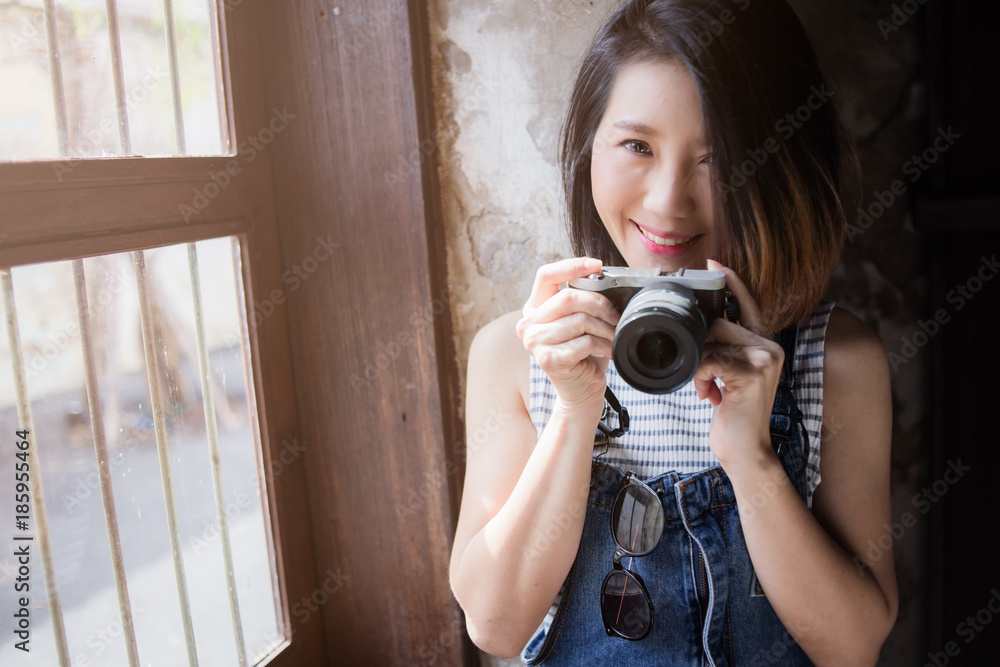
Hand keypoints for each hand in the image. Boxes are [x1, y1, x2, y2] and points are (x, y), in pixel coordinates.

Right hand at [516, 258, 619, 411]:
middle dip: (600, 304)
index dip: (572, 266)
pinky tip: (608, 351)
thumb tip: (602, 276)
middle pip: (568, 297)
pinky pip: (584, 342)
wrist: (581, 390)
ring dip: (605, 328)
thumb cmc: (583, 353)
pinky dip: (603, 346)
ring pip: (580, 320)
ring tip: (613, 336)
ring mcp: (534, 342)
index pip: (546, 275)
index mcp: (534, 308)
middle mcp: (528, 323)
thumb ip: (580, 299)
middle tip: (616, 316)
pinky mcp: (547, 360)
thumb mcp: (579, 320)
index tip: (597, 265)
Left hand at [693, 259, 785, 469]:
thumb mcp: (729, 377)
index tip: (714, 263)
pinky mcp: (751, 374)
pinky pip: (708, 360)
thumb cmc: (734, 416)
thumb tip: (700, 331)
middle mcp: (769, 348)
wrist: (746, 452)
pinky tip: (709, 396)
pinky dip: (699, 376)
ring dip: (698, 367)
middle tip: (703, 378)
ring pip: (711, 342)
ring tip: (707, 389)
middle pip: (719, 325)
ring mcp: (763, 360)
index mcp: (765, 345)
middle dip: (700, 348)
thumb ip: (723, 352)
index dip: (731, 283)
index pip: (746, 306)